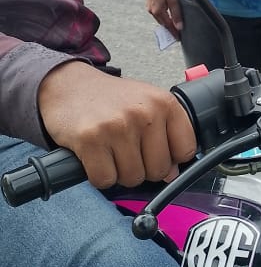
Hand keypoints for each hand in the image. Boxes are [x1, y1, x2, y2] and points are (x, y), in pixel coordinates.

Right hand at [38, 62, 197, 188]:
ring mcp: (117, 126)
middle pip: (159, 170)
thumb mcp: (146, 104)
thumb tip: (173, 173)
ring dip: (120, 173)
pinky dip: (99, 176)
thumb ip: (165, 134)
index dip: (172, 159)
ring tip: (111, 152)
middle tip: (129, 153)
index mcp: (164, 102)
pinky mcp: (90, 140)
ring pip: (132, 178)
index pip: (186, 149)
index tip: (158, 154)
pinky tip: (96, 157)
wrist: (69, 86)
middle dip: (144, 169)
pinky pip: (105, 180)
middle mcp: (144, 113)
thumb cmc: (110, 99)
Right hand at [146, 0, 182, 38]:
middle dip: (170, 28)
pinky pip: (158, 12)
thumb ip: (176, 13)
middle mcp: (151, 10)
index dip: (173, 32)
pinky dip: (164, 15)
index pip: (167, 25)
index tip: (178, 39)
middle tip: (178, 35)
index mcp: (157, 11)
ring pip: (160, 17)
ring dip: (167, 22)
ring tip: (175, 26)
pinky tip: (169, 15)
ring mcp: (149, 6)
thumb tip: (179, 27)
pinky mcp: (150, 1)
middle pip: (163, 23)